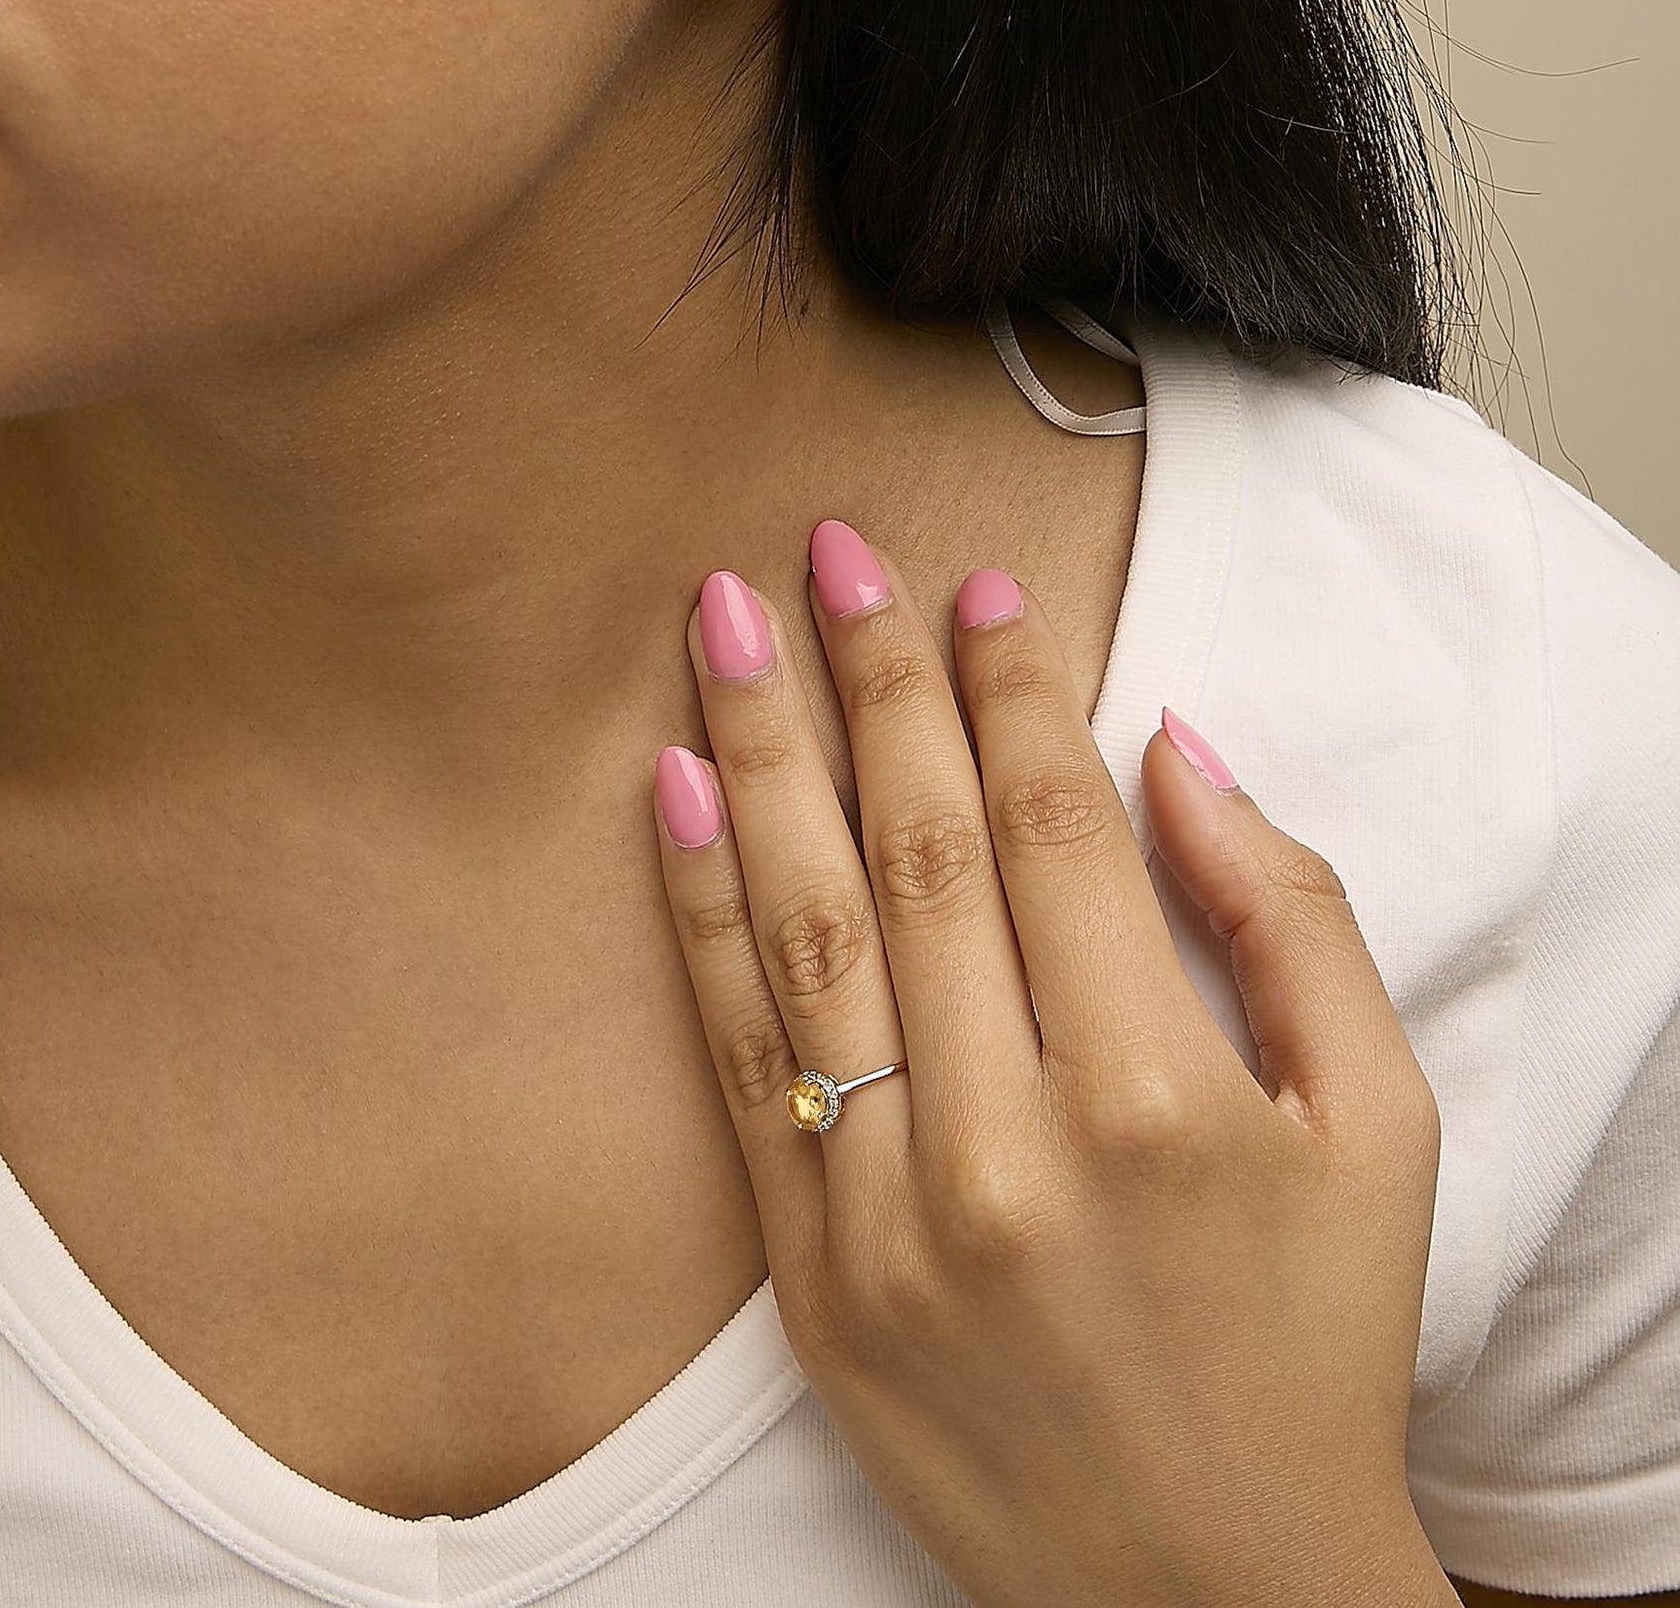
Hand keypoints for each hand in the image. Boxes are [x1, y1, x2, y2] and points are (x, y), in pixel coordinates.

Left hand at [648, 518, 1447, 1607]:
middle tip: (829, 549)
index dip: (1010, 689)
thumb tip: (1175, 749)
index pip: (1054, 827)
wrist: (1204, 1590)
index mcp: (1159, 1096)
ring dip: (762, 752)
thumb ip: (1294, 921)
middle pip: (921, 849)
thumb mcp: (1379, 1131)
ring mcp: (886, 1216)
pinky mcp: (808, 1277)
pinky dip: (699, 914)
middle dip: (871, 679)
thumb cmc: (1309, 1344)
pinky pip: (739, 1058)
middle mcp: (1007, 1146)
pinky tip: (674, 789)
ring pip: (809, 929)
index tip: (976, 591)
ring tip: (726, 617)